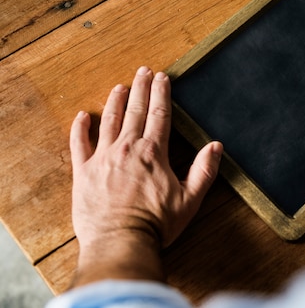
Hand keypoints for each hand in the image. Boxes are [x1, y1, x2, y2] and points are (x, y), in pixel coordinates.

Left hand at [69, 66, 221, 284]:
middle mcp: (128, 148)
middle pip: (136, 111)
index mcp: (154, 153)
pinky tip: (82, 116)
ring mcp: (103, 158)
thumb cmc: (157, 223)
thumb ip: (204, 170)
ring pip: (109, 121)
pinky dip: (80, 128)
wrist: (120, 242)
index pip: (160, 115)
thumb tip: (216, 146)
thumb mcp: (190, 199)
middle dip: (141, 88)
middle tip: (143, 71)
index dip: (161, 94)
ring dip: (115, 101)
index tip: (162, 77)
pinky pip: (79, 144)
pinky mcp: (84, 172)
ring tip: (120, 87)